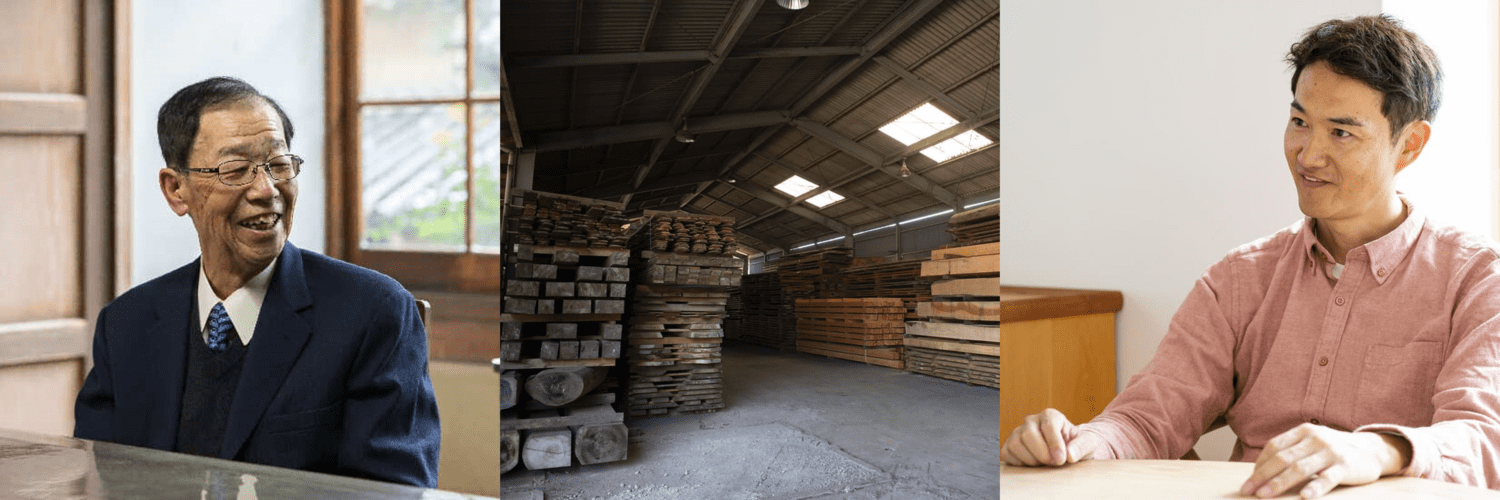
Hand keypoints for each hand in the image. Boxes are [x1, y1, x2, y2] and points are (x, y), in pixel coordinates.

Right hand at [1001, 408, 1100, 465]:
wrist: (1066, 452)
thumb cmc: (1076, 446)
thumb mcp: (1088, 444)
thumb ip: (1082, 446)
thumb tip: (1069, 455)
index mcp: (1050, 416)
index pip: (1048, 426)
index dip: (1054, 444)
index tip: (1061, 459)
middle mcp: (1031, 421)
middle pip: (1028, 435)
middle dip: (1042, 454)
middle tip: (1054, 464)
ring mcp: (1018, 432)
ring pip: (1015, 444)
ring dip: (1030, 460)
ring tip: (1044, 464)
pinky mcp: (1009, 445)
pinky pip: (1006, 453)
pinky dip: (1018, 463)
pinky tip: (1032, 465)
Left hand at [1239, 423, 1410, 497]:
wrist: (1372, 450)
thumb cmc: (1333, 449)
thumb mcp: (1311, 442)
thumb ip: (1291, 451)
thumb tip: (1261, 471)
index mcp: (1303, 431)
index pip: (1274, 447)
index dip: (1259, 465)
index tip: (1249, 481)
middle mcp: (1315, 439)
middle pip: (1282, 458)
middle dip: (1262, 476)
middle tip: (1248, 491)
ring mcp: (1331, 452)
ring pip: (1300, 469)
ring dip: (1279, 483)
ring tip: (1264, 496)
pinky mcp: (1345, 467)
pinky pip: (1327, 478)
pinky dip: (1315, 488)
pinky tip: (1304, 497)